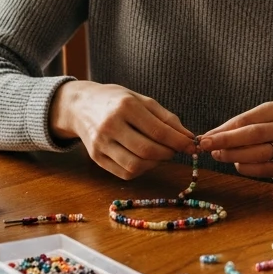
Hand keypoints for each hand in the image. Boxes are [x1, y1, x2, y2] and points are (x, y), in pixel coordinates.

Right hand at [49, 81, 194, 179]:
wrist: (81, 105)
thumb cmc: (117, 101)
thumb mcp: (143, 100)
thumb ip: (167, 119)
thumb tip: (188, 137)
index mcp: (125, 106)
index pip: (157, 130)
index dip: (178, 141)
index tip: (191, 145)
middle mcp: (110, 126)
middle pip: (146, 150)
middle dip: (168, 153)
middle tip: (175, 150)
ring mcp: (100, 144)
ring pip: (135, 165)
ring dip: (155, 164)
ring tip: (160, 154)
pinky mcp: (95, 158)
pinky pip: (124, 173)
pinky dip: (141, 170)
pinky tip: (145, 159)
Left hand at [199, 101, 272, 179]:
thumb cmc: (267, 129)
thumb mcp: (254, 121)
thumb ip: (233, 127)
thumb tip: (207, 137)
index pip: (246, 119)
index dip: (224, 129)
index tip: (205, 137)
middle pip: (253, 134)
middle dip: (226, 141)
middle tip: (205, 146)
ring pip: (257, 153)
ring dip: (233, 156)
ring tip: (218, 155)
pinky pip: (261, 169)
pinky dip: (244, 167)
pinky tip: (236, 164)